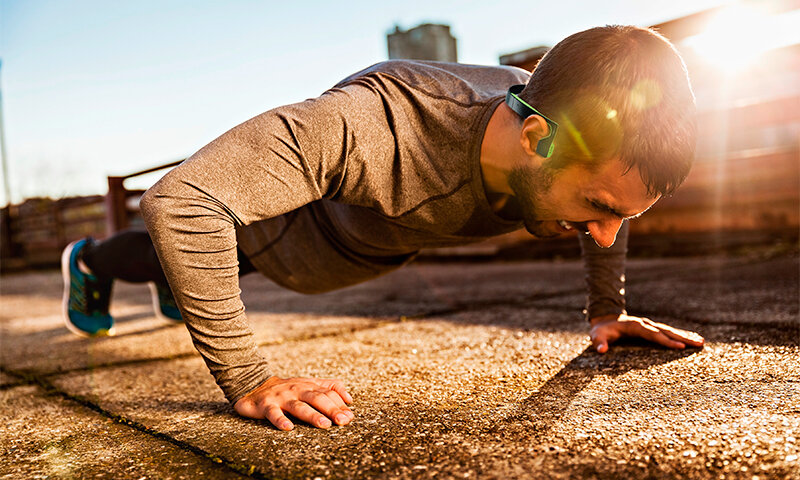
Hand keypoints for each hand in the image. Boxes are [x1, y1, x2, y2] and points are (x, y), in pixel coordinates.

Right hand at [233, 376, 353, 430]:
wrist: (254, 385)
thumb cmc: (287, 389)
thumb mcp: (309, 385)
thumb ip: (330, 388)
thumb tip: (350, 400)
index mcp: (308, 386)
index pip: (328, 393)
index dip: (340, 404)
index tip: (350, 416)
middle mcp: (297, 390)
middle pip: (317, 398)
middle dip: (331, 410)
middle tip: (343, 421)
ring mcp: (282, 397)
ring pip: (299, 406)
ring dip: (312, 415)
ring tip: (324, 424)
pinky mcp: (266, 405)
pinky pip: (273, 413)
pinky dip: (280, 420)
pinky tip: (287, 427)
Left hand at [590, 314, 704, 353]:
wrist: (605, 319)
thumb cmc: (602, 330)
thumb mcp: (597, 336)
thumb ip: (599, 342)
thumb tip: (601, 350)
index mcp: (635, 326)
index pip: (653, 334)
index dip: (666, 340)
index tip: (680, 346)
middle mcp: (645, 324)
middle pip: (666, 331)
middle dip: (682, 337)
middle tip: (699, 343)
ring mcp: (650, 325)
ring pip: (670, 330)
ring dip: (685, 336)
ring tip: (701, 342)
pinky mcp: (652, 328)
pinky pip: (668, 332)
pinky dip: (681, 335)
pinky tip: (693, 339)